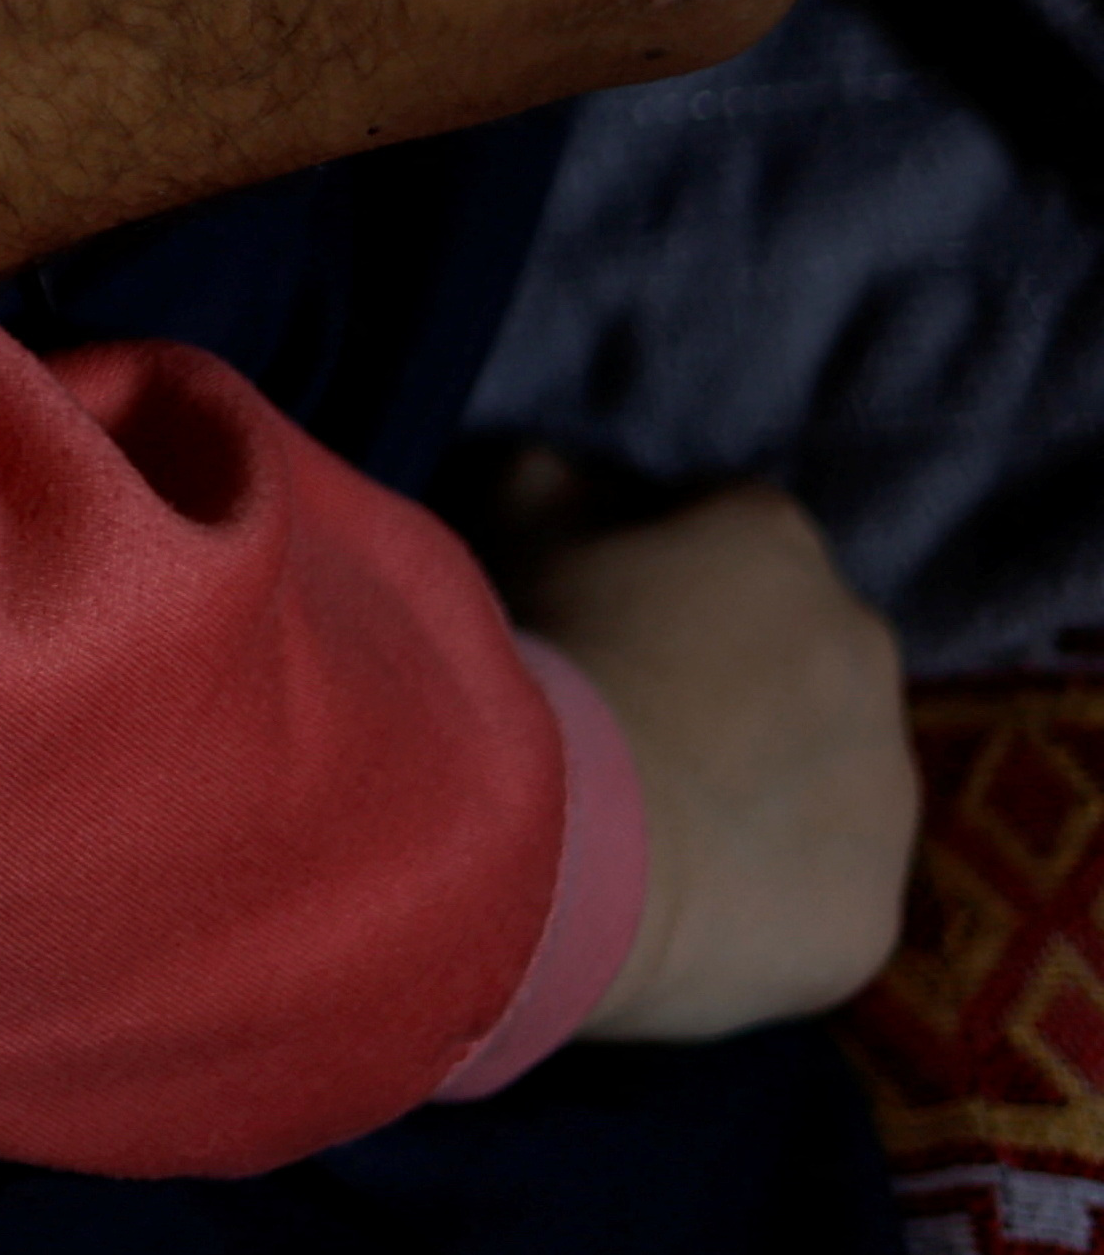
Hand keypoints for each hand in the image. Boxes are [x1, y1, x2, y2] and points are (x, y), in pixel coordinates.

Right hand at [499, 469, 916, 1040]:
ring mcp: (885, 787)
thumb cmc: (534, 654)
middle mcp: (862, 646)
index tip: (585, 619)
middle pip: (790, 654)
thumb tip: (583, 492)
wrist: (560, 840)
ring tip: (641, 824)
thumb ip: (556, 481)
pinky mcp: (874, 910)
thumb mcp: (508, 515)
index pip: (720, 531)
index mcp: (773, 540)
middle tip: (618, 724)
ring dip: (753, 788)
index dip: (648, 571)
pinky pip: (813, 892)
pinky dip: (756, 896)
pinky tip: (671, 903)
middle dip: (724, 680)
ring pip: (816, 777)